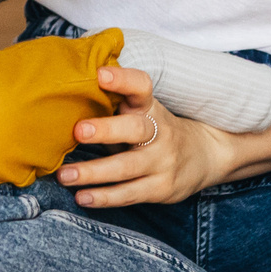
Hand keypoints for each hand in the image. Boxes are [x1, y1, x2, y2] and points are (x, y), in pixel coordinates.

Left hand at [57, 66, 239, 206]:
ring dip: (93, 172)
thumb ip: (115, 105)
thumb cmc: (157, 130)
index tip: (100, 74)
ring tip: (65, 175)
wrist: (206, 155)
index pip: (141, 87)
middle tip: (78, 131)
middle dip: (106, 130)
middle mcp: (159, 133)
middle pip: (135, 129)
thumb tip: (64, 101)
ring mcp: (162, 162)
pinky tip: (82, 197)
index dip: (123, 79)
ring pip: (127, 168)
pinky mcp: (161, 188)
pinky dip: (104, 197)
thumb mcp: (144, 111)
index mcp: (150, 108)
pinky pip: (129, 194)